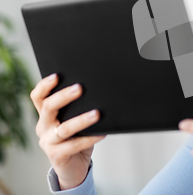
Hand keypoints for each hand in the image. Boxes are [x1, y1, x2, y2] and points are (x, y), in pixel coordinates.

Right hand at [30, 73, 105, 189]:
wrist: (74, 167)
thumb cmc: (77, 138)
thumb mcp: (74, 120)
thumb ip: (78, 108)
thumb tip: (97, 90)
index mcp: (46, 115)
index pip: (38, 97)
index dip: (45, 86)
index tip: (57, 75)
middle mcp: (43, 127)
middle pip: (48, 108)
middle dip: (64, 96)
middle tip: (80, 88)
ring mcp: (48, 142)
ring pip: (64, 128)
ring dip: (81, 119)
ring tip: (97, 113)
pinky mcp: (56, 156)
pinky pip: (74, 145)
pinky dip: (90, 138)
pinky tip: (102, 133)